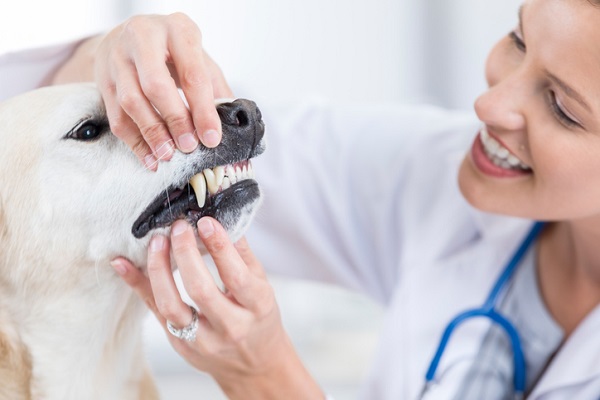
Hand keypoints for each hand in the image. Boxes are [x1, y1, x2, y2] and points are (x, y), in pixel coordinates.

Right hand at [51, 14, 232, 169]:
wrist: (130, 34)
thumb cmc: (173, 50)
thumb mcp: (199, 57)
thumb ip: (215, 87)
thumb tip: (231, 123)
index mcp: (177, 30)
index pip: (192, 74)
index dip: (203, 110)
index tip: (211, 138)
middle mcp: (142, 37)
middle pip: (156, 85)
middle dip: (175, 120)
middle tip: (188, 146)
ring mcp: (117, 57)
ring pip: (131, 101)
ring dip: (151, 134)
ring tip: (168, 155)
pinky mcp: (102, 78)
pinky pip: (116, 116)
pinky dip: (134, 141)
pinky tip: (150, 158)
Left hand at [111, 218, 322, 398]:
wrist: (255, 365)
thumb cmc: (260, 319)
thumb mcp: (262, 286)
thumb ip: (243, 255)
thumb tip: (223, 218)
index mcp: (257, 307)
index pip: (236, 276)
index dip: (219, 247)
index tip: (205, 222)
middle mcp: (230, 327)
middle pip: (200, 290)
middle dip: (185, 254)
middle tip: (179, 227)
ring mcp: (202, 340)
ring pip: (172, 306)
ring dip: (159, 270)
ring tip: (157, 242)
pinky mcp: (180, 345)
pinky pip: (154, 313)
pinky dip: (137, 285)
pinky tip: (122, 263)